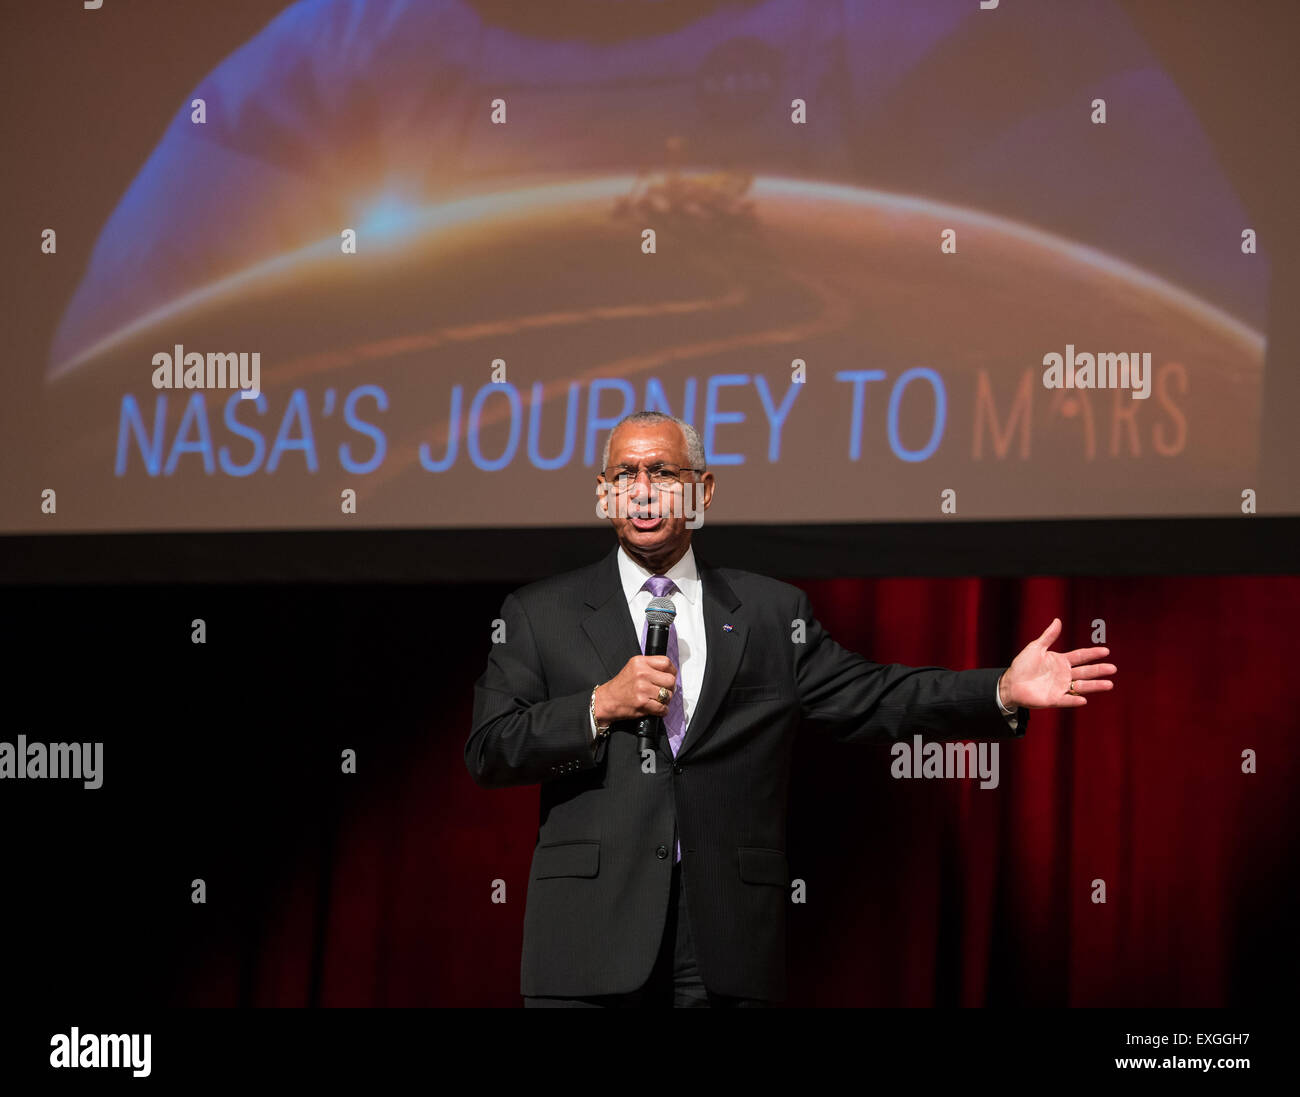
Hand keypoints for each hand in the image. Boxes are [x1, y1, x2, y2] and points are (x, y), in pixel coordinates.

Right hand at [594, 655, 676, 722]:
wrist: (606, 701)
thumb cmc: (620, 686)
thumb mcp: (633, 668)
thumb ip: (650, 667)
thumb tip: (669, 672)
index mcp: (640, 662)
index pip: (666, 662)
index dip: (672, 671)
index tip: (671, 676)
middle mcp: (641, 673)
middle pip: (670, 679)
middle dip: (669, 688)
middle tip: (664, 691)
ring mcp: (642, 688)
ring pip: (668, 694)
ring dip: (665, 700)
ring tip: (657, 700)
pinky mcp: (642, 702)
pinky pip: (662, 707)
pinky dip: (662, 710)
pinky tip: (656, 708)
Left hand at [1000, 618, 1115, 708]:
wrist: (1010, 683)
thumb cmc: (1022, 665)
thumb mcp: (1035, 648)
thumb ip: (1048, 636)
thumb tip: (1058, 620)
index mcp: (1060, 661)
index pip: (1080, 656)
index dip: (1092, 654)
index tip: (1106, 651)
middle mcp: (1064, 675)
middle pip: (1085, 671)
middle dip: (1099, 670)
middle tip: (1113, 668)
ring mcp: (1060, 687)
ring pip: (1081, 686)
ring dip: (1094, 685)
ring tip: (1109, 684)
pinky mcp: (1053, 699)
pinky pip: (1066, 700)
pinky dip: (1074, 700)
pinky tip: (1083, 699)